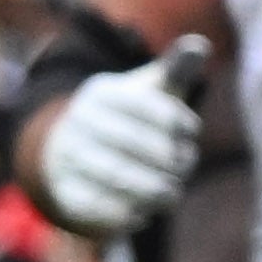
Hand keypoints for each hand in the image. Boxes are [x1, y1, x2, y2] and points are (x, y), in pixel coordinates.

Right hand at [33, 42, 207, 235]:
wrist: (66, 152)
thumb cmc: (125, 118)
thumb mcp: (148, 90)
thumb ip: (175, 69)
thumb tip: (199, 45)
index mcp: (101, 93)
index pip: (152, 107)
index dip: (180, 123)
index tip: (190, 132)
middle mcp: (77, 122)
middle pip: (138, 145)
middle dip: (172, 162)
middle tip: (184, 169)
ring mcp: (66, 157)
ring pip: (120, 178)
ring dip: (155, 191)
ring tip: (170, 194)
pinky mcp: (62, 193)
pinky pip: (100, 209)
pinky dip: (128, 215)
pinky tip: (143, 213)